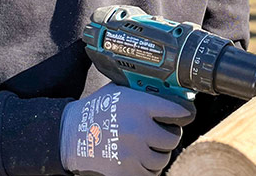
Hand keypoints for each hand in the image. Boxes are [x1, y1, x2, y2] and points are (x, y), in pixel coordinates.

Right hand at [60, 83, 194, 175]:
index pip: (177, 111)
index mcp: (139, 106)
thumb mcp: (118, 91)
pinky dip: (146, 169)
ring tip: (146, 147)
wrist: (69, 135)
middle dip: (168, 136)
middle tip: (160, 134)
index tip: (185, 115)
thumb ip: (141, 90)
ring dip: (157, 154)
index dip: (184, 113)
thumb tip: (167, 88)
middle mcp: (139, 129)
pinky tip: (138, 160)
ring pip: (162, 159)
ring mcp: (133, 153)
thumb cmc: (95, 111)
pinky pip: (149, 174)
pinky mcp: (125, 171)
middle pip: (173, 139)